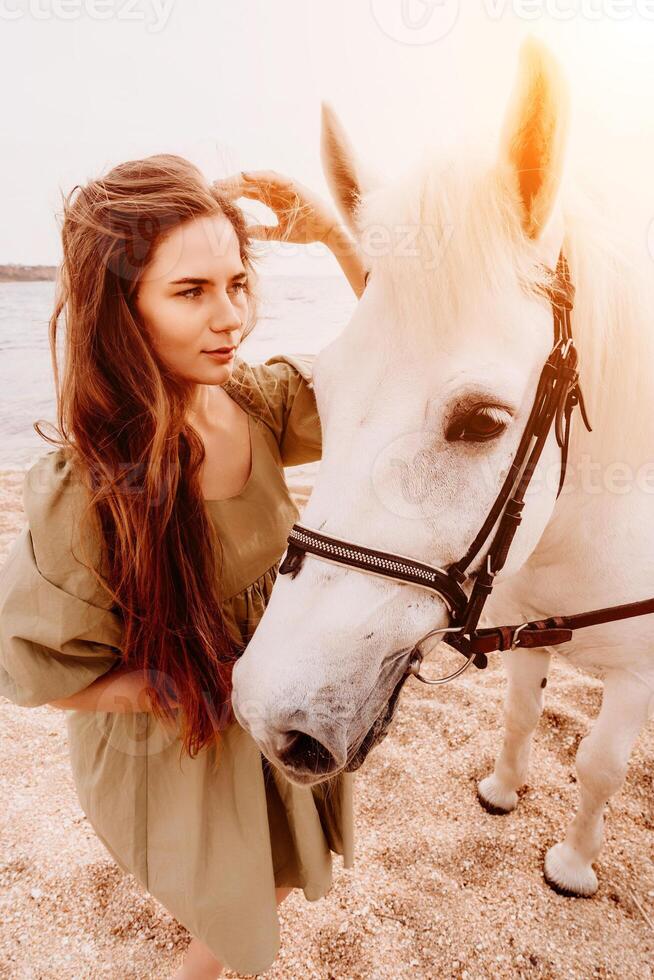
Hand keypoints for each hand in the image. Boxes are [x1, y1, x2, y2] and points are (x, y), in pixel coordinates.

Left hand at [213, 170, 339, 245]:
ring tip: (226, 180)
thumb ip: (263, 232)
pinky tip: (245, 176)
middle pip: (250, 184)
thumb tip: (246, 233)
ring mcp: (284, 187)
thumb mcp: (279, 233)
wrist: (327, 232)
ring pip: (259, 178)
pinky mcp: (293, 185)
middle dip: (233, 184)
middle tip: (215, 186)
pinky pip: (273, 177)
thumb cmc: (307, 232)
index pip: (249, 193)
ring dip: (242, 178)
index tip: (217, 196)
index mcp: (272, 200)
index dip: (233, 193)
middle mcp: (276, 191)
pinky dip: (259, 175)